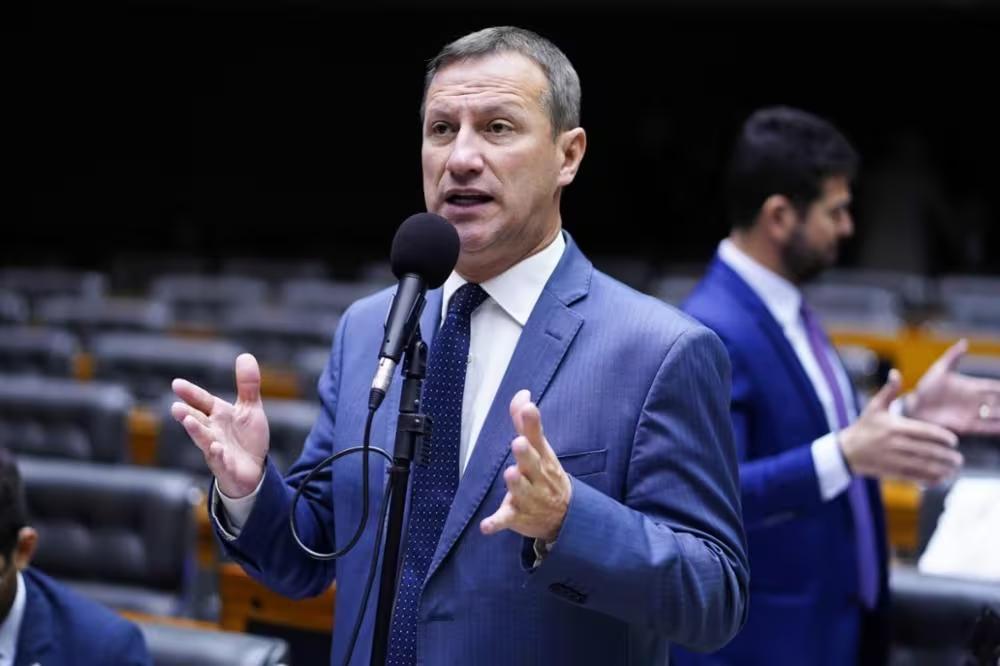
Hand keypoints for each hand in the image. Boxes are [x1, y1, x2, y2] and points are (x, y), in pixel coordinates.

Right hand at [171, 353, 269, 497]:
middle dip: (187, 414)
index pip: (202, 402)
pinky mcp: (226, 467)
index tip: (176, 384)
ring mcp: (217, 450)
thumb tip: (244, 355)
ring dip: (197, 432)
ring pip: (204, 441)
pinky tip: (216, 448)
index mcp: (218, 415)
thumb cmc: (246, 438)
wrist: (254, 470)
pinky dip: (218, 455)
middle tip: (175, 407)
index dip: (191, 394)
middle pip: (198, 421)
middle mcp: (213, 432)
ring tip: (188, 422)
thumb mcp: (250, 408)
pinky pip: (221, 461)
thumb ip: (247, 385)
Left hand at [480, 390, 571, 542]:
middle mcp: (537, 477)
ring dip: (516, 484)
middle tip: (519, 443)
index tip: (529, 407)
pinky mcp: (517, 517)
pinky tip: (486, 526)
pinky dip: (496, 523)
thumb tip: (522, 393)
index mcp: (542, 458)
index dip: (532, 423)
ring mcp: (529, 498)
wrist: (565, 518)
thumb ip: (526, 423)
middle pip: (532, 464)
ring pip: (521, 491)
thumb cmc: (546, 475)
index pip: (538, 438)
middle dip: (526, 454)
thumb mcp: (540, 449)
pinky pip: (506, 520)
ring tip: (510, 474)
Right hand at [840, 369, 962, 484]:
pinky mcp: (891, 472)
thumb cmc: (863, 427)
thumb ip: (889, 391)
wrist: (845, 451)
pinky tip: (939, 478)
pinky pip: (914, 477)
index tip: (954, 442)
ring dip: (941, 469)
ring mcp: (893, 459)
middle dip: (946, 456)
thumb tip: (895, 373)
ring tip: (952, 469)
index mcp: (895, 427)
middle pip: (928, 450)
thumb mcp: (874, 407)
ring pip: (923, 465)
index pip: (925, 432)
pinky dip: (929, 479)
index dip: (942, 437)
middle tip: (958, 459)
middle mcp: (895, 444)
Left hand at [905, 339, 999, 435]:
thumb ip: (953, 357)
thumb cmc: (926, 387)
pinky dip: (994, 428)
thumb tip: (965, 342)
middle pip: (998, 403)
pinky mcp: (964, 425)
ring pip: (994, 416)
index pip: (994, 388)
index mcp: (971, 387)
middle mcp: (974, 402)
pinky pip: (983, 427)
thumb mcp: (940, 370)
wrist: (913, 405)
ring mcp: (970, 414)